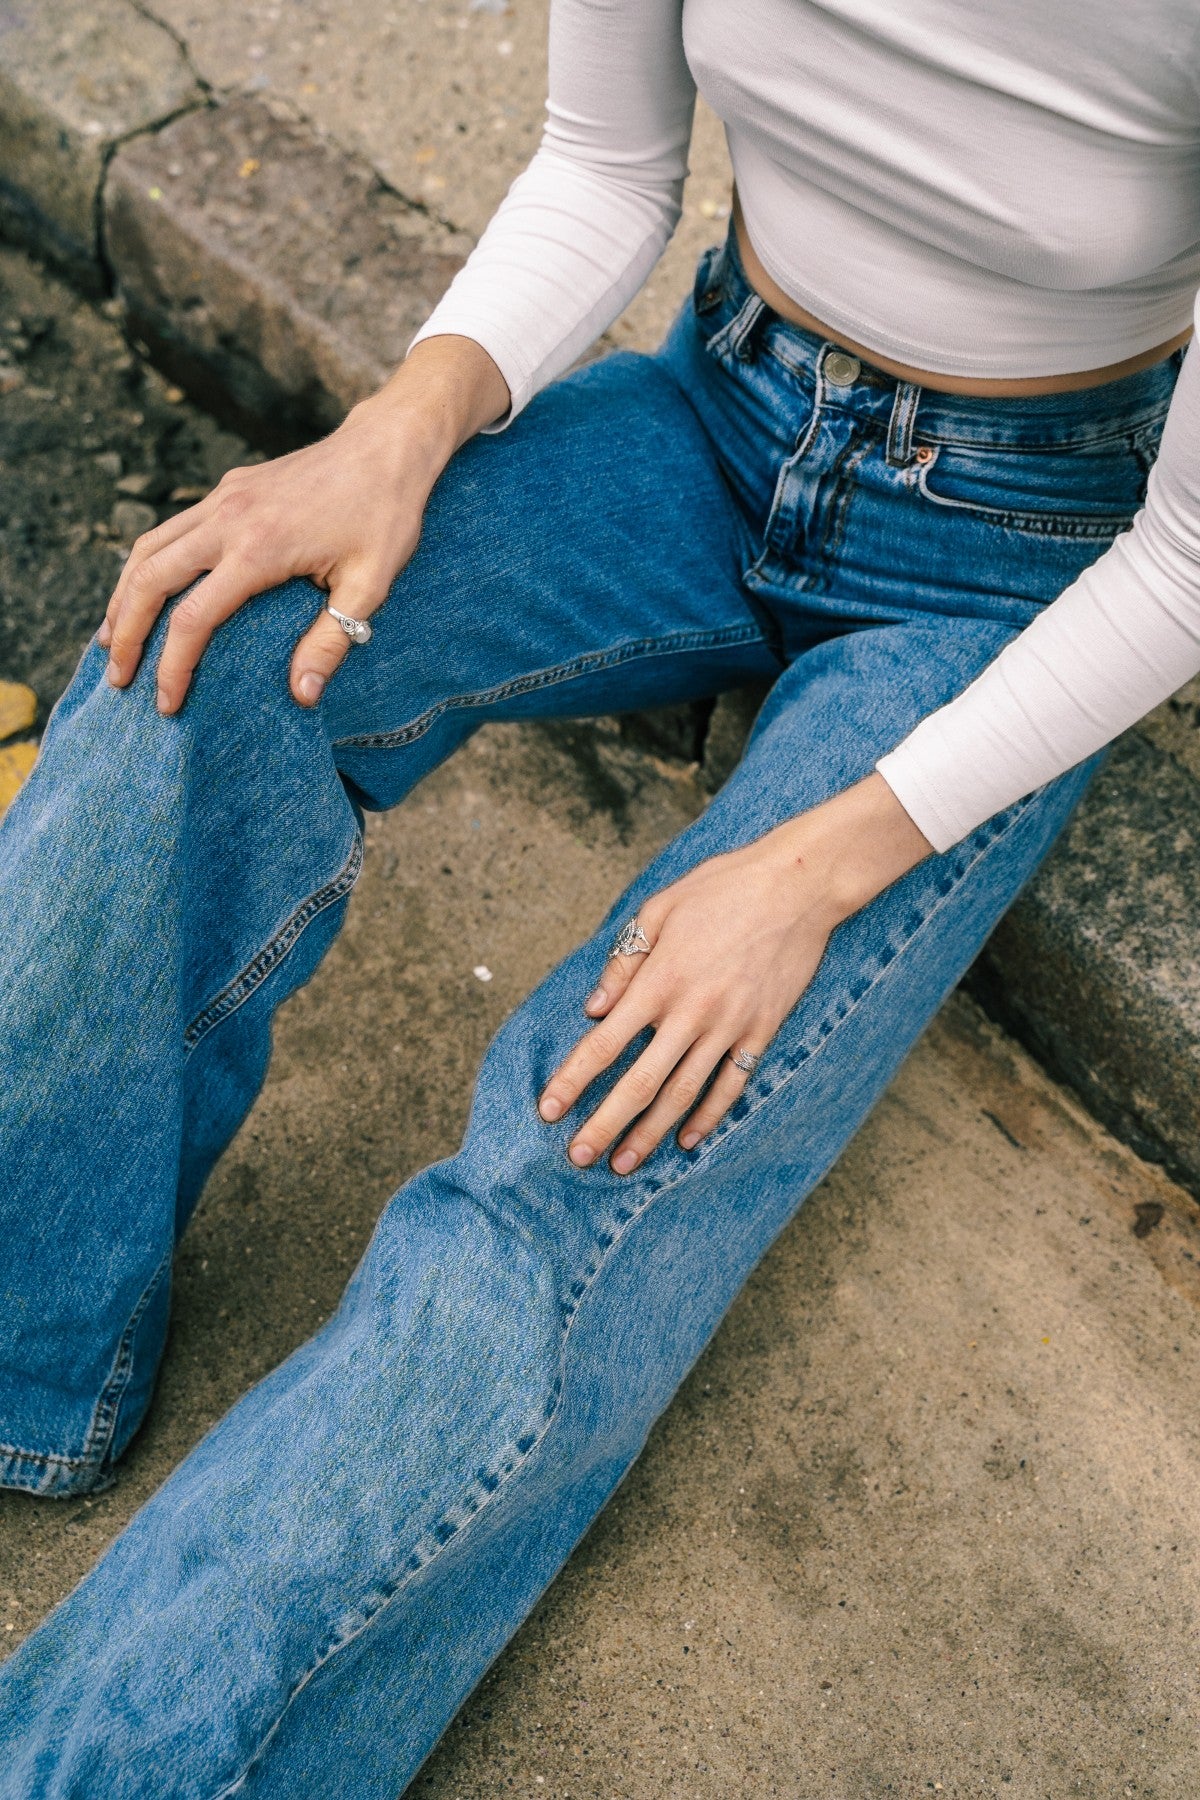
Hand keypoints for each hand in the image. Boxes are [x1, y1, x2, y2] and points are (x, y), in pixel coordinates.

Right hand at [97, 336, 509, 714]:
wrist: (386, 446)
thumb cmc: (385, 516)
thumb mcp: (370, 585)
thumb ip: (331, 641)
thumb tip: (302, 696)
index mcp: (259, 549)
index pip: (194, 618)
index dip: (173, 666)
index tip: (167, 703)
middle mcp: (228, 520)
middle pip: (150, 580)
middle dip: (126, 633)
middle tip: (117, 679)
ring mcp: (223, 499)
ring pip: (148, 549)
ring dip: (124, 596)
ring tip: (110, 641)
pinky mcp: (228, 490)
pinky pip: (168, 530)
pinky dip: (145, 565)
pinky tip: (142, 592)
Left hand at [538, 774, 932, 1172]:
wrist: (798, 886)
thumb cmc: (723, 888)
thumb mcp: (660, 907)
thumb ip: (623, 961)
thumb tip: (593, 1009)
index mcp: (658, 980)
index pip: (604, 1043)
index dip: (573, 1081)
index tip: (548, 1110)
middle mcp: (690, 1012)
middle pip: (639, 1083)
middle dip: (605, 1125)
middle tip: (578, 1158)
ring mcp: (729, 1026)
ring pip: (682, 1094)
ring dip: (650, 1133)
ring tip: (624, 1164)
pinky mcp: (761, 1031)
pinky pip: (731, 1085)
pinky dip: (708, 1117)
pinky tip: (687, 1140)